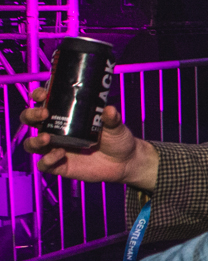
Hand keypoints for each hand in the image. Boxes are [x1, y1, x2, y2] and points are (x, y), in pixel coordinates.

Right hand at [21, 86, 159, 189]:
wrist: (124, 162)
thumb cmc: (117, 138)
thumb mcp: (116, 126)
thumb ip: (112, 118)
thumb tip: (109, 109)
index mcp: (65, 116)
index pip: (44, 102)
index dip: (38, 96)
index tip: (41, 94)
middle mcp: (55, 130)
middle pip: (30, 120)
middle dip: (31, 115)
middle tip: (44, 114)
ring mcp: (54, 148)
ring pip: (31, 144)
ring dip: (35, 140)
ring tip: (48, 138)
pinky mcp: (59, 166)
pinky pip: (43, 164)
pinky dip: (47, 160)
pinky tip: (60, 154)